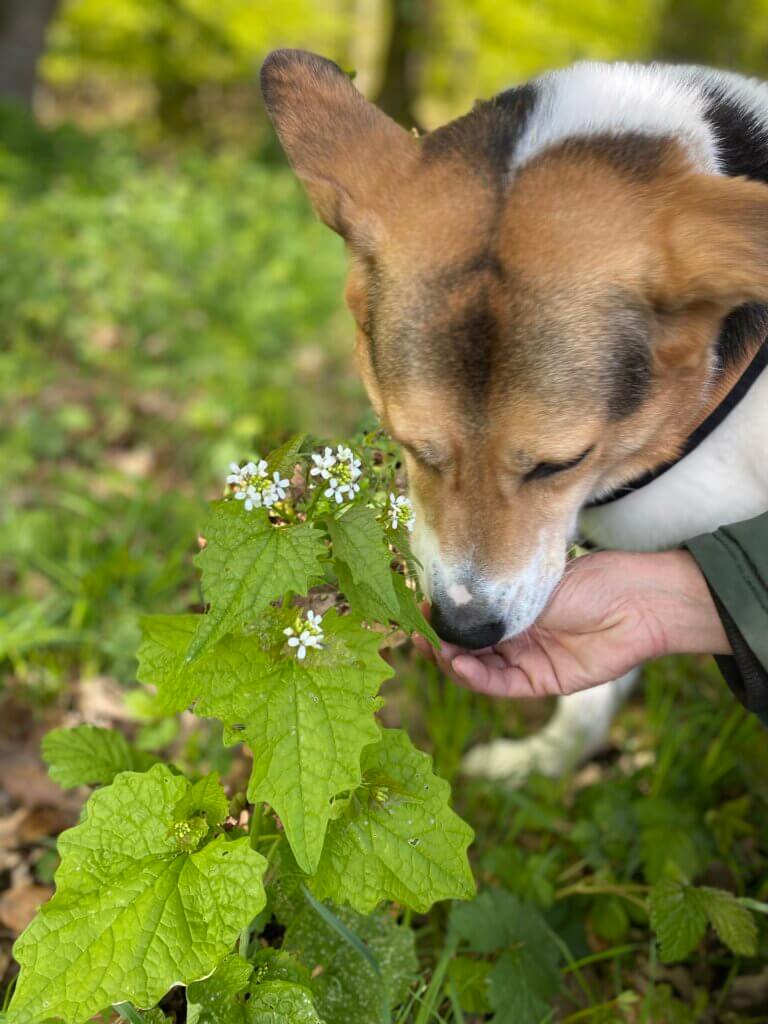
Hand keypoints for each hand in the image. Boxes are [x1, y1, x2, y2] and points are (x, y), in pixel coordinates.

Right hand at [414, 549, 729, 698]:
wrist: (637, 602)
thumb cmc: (589, 581)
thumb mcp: (530, 587)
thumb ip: (490, 603)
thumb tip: (443, 608)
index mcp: (513, 606)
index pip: (469, 619)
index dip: (442, 618)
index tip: (417, 610)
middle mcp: (517, 634)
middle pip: (468, 646)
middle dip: (440, 641)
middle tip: (417, 632)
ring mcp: (529, 659)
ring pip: (479, 668)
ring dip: (453, 660)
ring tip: (435, 648)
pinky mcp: (543, 682)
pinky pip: (501, 684)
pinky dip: (476, 677)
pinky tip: (459, 664)